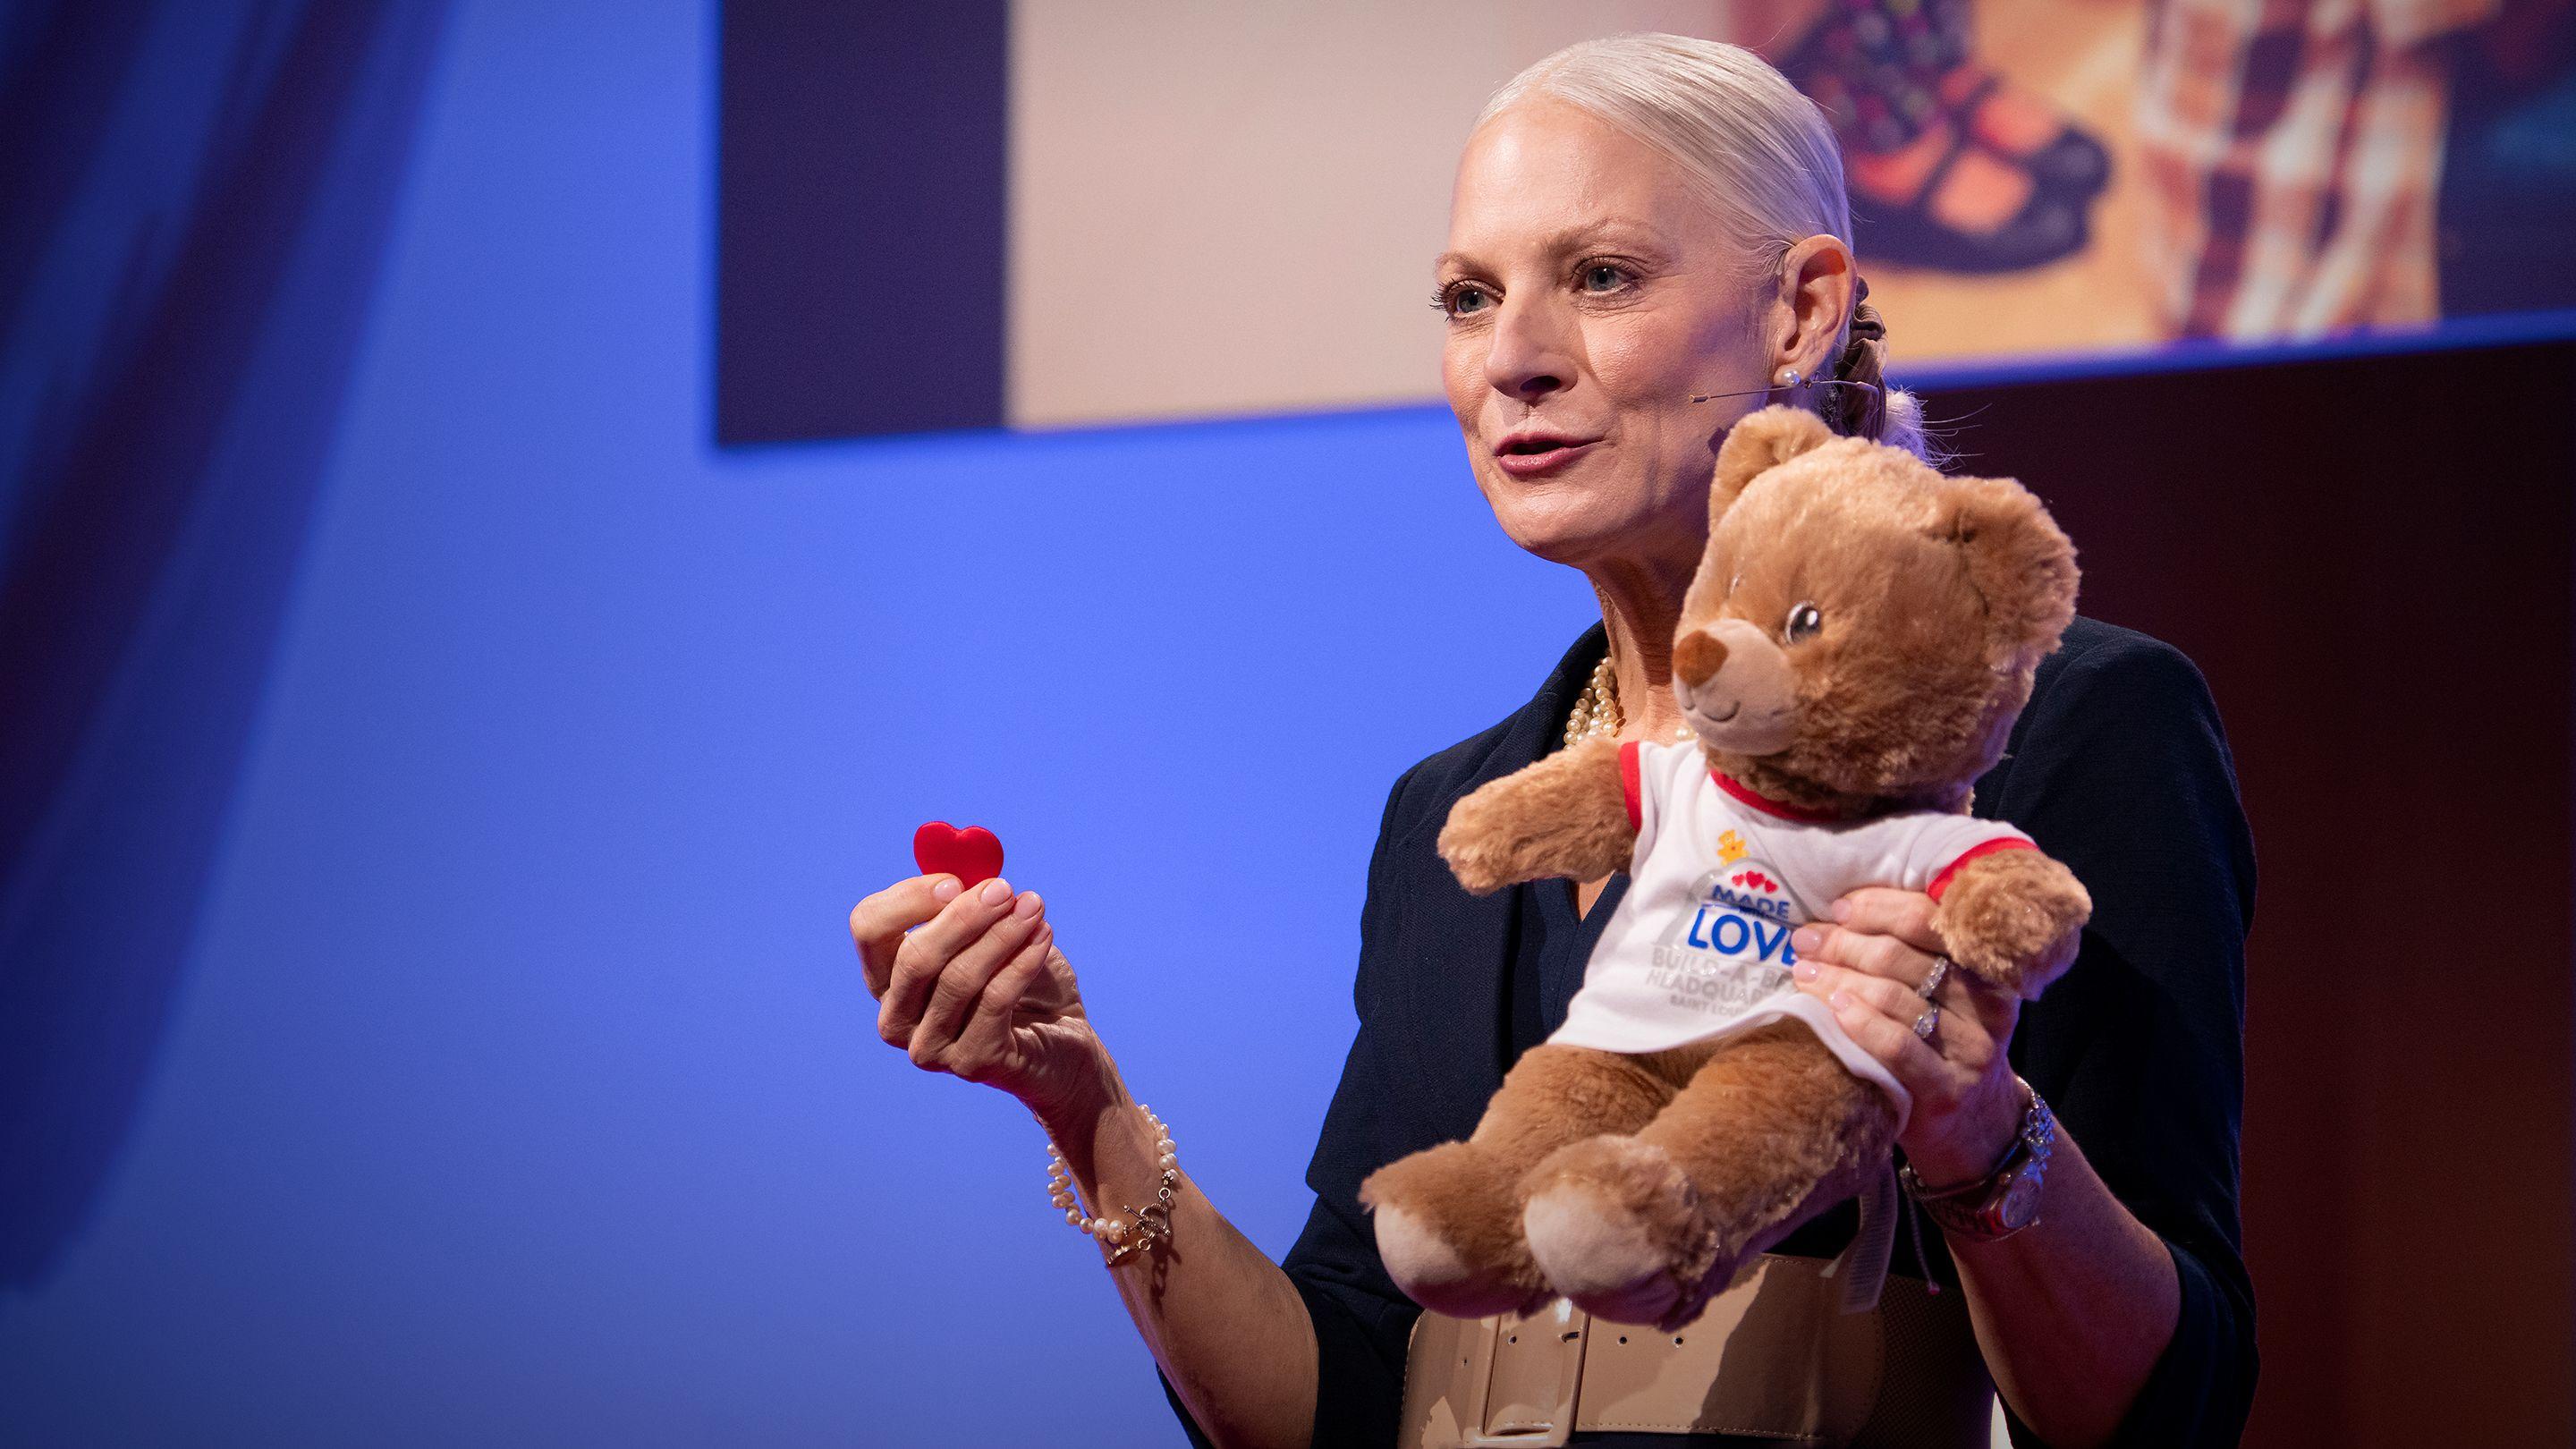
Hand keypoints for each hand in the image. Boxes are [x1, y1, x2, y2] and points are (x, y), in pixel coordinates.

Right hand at [851, 873, 1104, 1120]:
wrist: (1062, 1043)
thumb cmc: (1019, 980)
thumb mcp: (991, 930)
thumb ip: (970, 894)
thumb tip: (965, 851)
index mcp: (887, 977)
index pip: (870, 929)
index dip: (908, 900)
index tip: (956, 880)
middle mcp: (897, 1018)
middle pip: (914, 958)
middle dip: (963, 917)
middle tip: (1005, 889)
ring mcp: (931, 1048)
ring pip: (958, 979)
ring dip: (1001, 934)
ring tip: (1035, 906)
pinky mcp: (972, 1063)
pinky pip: (995, 1001)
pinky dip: (1022, 961)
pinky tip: (1044, 935)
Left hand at [1787, 887, 2026, 1184]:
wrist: (1978, 1126)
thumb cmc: (1946, 1045)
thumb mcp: (1950, 995)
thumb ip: (1914, 954)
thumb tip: (1838, 915)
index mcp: (1985, 967)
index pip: (1929, 920)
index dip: (1878, 908)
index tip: (1837, 909)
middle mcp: (1985, 1004)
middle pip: (1902, 956)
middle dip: (1845, 942)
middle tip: (1806, 941)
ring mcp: (1969, 1048)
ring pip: (1892, 996)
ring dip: (1838, 978)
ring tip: (1803, 972)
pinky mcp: (1947, 1088)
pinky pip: (1896, 1045)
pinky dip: (1859, 1021)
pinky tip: (1832, 1008)